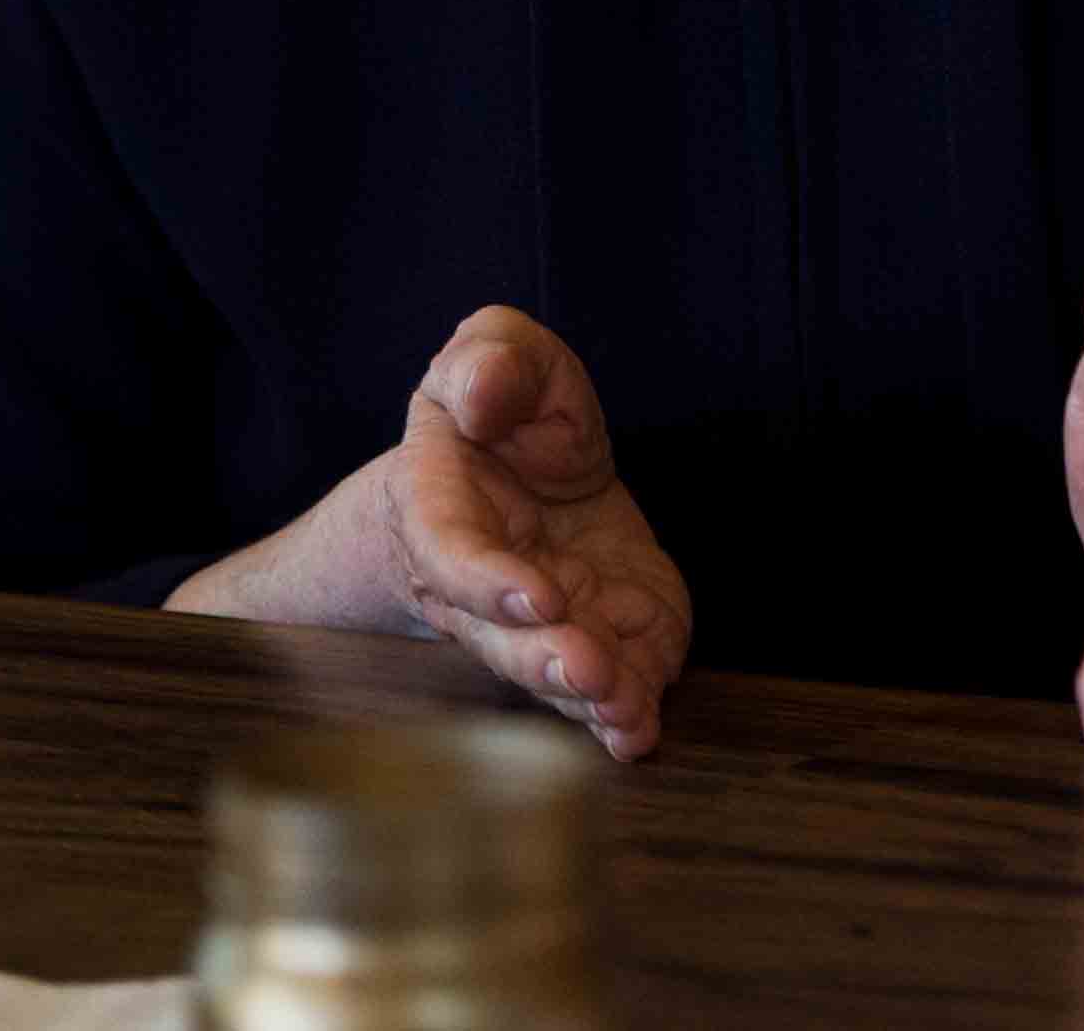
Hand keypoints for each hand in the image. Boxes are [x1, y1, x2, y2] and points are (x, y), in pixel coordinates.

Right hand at [168, 307, 694, 760]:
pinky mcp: (594, 630)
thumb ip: (488, 361)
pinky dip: (624, 708)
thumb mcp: (494, 354)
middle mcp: (482, 584)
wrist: (518, 461)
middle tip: (589, 671)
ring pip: (549, 675)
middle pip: (500, 638)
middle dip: (543, 661)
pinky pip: (604, 679)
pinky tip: (641, 729)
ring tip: (624, 712)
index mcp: (442, 509)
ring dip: (587, 699)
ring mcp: (538, 618)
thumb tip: (484, 396)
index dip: (489, 581)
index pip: (451, 554)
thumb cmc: (500, 406)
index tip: (540, 592)